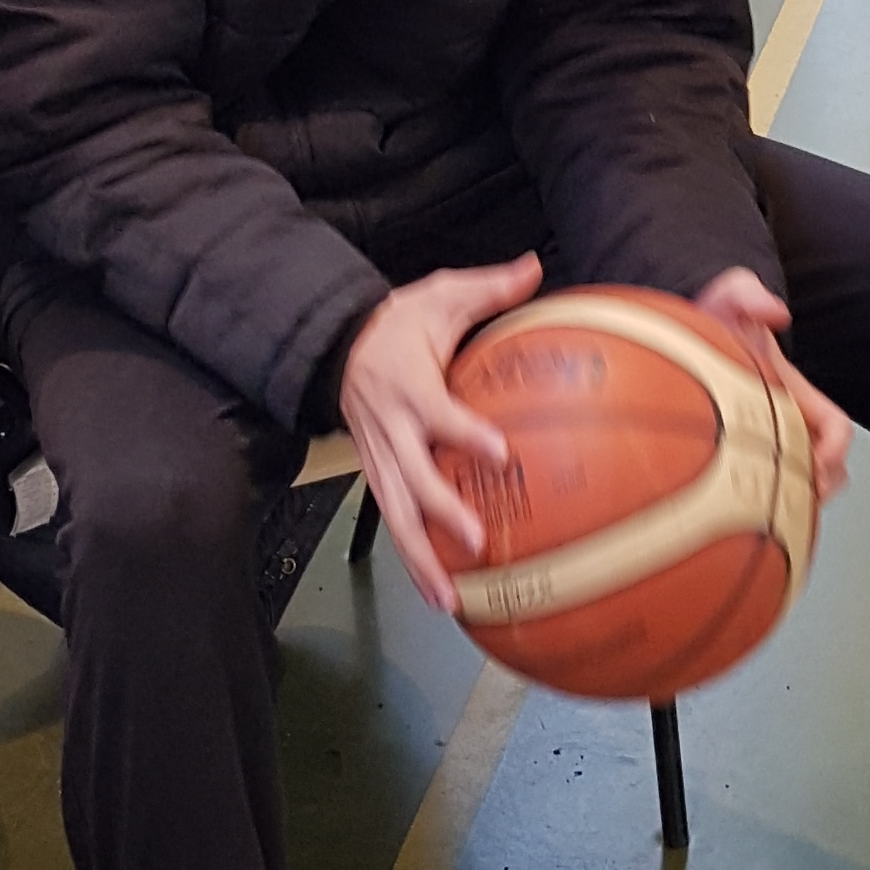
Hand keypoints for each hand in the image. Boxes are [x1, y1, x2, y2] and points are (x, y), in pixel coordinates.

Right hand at [337, 253, 541, 613]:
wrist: (335, 343)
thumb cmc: (398, 323)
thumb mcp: (440, 294)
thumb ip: (488, 287)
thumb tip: (533, 268)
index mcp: (408, 385)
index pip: (437, 412)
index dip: (465, 432)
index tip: (499, 451)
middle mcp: (389, 428)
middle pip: (409, 480)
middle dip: (440, 515)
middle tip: (478, 543)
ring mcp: (377, 457)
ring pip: (394, 515)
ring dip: (420, 559)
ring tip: (449, 601)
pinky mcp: (374, 474)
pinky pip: (392, 519)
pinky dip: (413, 558)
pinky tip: (439, 592)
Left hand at [693, 266, 851, 503]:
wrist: (676, 340)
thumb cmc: (708, 322)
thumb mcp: (727, 297)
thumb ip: (748, 292)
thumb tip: (776, 312)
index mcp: (794, 395)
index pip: (836, 429)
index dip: (834, 451)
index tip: (815, 466)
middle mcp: (785, 423)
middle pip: (827, 470)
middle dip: (818, 489)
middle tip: (791, 504)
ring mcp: (765, 444)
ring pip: (797, 488)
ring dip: (794, 504)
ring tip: (766, 516)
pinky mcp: (738, 462)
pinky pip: (760, 497)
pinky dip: (758, 512)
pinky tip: (730, 524)